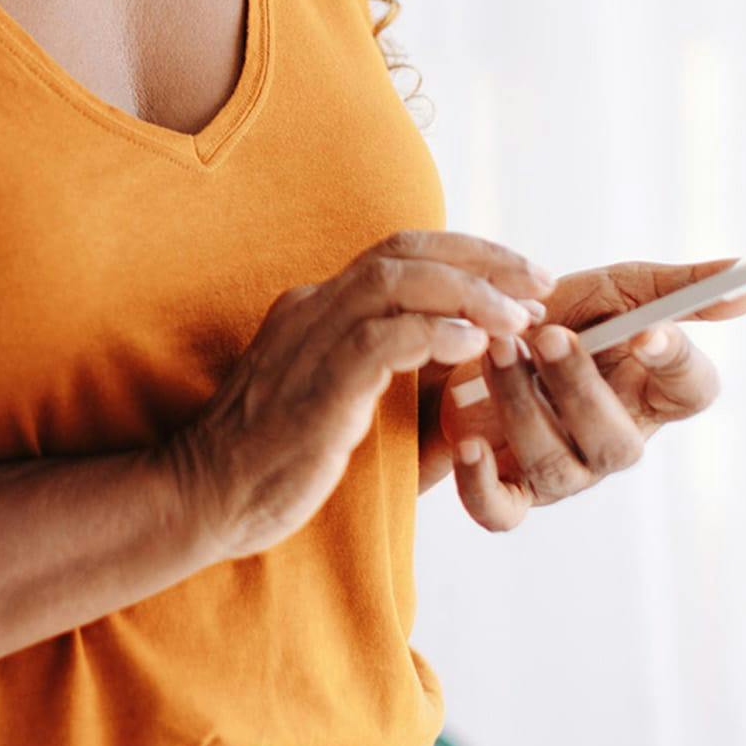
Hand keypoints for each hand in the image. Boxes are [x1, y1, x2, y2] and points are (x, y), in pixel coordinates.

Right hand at [160, 230, 554, 562]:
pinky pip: (380, 340)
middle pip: (406, 251)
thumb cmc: (279, 460)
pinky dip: (432, 333)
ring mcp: (310, 340)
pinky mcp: (316, 385)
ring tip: (516, 318)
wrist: (205, 495)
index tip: (523, 279)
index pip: (402, 252)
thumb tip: (481, 384)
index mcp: (321, 306)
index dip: (469, 255)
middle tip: (539, 283)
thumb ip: (405, 387)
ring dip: (468, 294)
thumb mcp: (350, 407)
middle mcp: (314, 306)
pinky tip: (472, 346)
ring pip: (395, 282)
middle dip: (482, 260)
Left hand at [430, 256, 745, 530]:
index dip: (674, 364)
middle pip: (617, 442)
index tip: (646, 329)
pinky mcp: (506, 488)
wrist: (467, 336)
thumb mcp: (617, 290)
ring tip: (496, 349)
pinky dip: (483, 484)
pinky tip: (470, 441)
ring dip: (522, 405)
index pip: (690, 390)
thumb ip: (682, 289)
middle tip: (547, 335)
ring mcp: (561, 471)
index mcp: (648, 392)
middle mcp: (611, 440)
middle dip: (580, 388)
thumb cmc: (557, 315)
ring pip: (555, 464)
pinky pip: (501, 510)